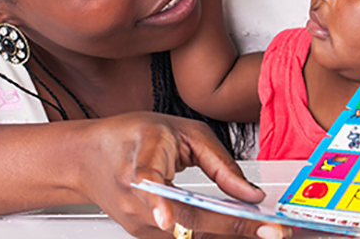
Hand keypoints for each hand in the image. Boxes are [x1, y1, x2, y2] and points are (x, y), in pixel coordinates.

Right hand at [79, 112, 285, 238]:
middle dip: (234, 231)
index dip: (195, 210)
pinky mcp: (144, 236)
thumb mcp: (183, 132)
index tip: (224, 220)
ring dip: (227, 234)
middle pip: (188, 225)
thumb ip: (220, 164)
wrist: (87, 159)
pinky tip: (236, 229)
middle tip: (272, 231)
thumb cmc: (132, 136)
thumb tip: (252, 194)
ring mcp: (138, 225)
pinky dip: (213, 233)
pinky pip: (184, 238)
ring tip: (261, 229)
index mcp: (142, 165)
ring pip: (189, 238)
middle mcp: (137, 202)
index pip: (170, 192)